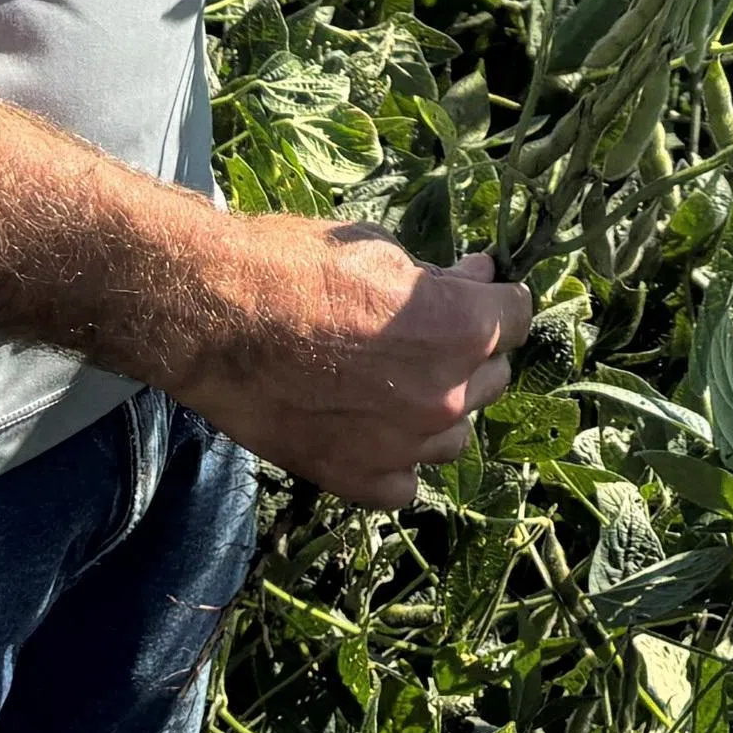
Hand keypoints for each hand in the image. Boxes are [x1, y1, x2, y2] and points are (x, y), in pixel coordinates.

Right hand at [167, 216, 528, 507]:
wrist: (215, 317)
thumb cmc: (292, 267)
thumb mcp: (378, 250)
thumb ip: (437, 277)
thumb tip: (476, 275)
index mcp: (462, 327)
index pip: (518, 317)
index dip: (498, 301)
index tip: (480, 293)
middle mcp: (447, 394)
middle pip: (493, 378)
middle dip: (472, 352)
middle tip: (431, 335)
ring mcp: (405, 446)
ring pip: (455, 437)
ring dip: (439, 410)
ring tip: (398, 386)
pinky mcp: (360, 479)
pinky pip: (405, 483)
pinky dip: (396, 460)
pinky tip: (372, 431)